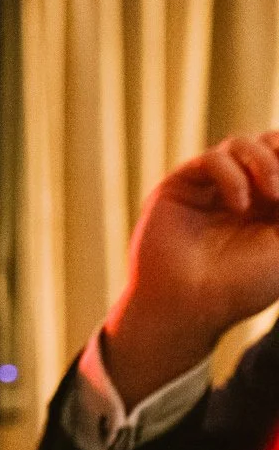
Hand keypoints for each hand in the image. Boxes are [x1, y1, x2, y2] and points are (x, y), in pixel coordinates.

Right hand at [106, 132, 278, 403]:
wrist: (190, 305)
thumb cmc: (241, 286)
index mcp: (270, 206)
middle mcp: (241, 193)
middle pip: (268, 143)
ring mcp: (209, 188)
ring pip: (242, 144)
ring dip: (265, 161)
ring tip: (273, 193)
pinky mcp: (180, 187)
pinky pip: (213, 159)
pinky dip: (233, 175)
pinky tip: (239, 205)